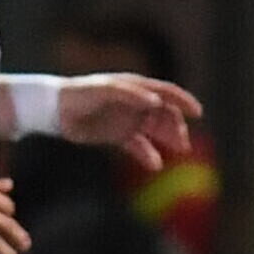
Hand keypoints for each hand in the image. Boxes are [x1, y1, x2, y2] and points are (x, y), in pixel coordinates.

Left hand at [56, 73, 202, 172]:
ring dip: (168, 140)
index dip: (183, 101)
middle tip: (183, 143)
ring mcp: (128, 120)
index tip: (197, 113)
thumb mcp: (106, 91)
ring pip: (155, 131)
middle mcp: (136, 103)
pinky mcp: (117, 135)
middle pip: (164, 115)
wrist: (55, 110)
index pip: (166, 93)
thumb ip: (131, 95)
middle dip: (176, 127)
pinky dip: (147, 155)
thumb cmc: (81, 94)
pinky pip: (138, 146)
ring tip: (178, 151)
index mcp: (136, 88)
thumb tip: (156, 102)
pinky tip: (156, 165)